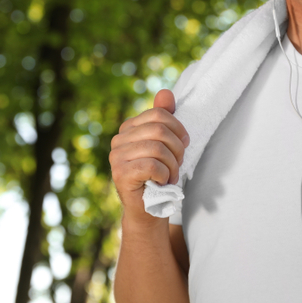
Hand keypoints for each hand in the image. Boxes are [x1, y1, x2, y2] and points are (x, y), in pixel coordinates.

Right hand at [110, 89, 189, 220]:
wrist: (148, 210)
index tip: (185, 144)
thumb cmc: (158, 175)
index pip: (158, 114)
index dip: (178, 129)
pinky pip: (152, 165)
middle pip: (159, 129)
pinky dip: (164, 175)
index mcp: (128, 128)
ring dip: (172, 165)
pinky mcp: (120, 174)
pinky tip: (162, 182)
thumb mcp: (165, 144)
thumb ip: (164, 118)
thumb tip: (166, 93)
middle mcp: (118, 140)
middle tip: (179, 164)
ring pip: (157, 147)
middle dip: (177, 148)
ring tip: (171, 176)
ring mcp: (116, 157)